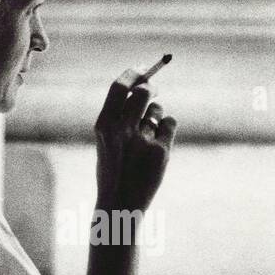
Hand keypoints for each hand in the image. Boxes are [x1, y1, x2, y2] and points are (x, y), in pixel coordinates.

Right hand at [94, 67, 176, 211]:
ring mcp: (142, 141)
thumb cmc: (113, 171)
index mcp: (103, 125)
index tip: (143, 69)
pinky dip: (167, 131)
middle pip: (144, 92)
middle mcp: (122, 130)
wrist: (119, 205)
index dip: (133, 74)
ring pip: (158, 110)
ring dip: (157, 117)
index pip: (119, 87)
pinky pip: (170, 124)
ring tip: (147, 139)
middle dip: (151, 88)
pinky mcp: (160, 151)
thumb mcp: (107, 141)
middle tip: (154, 90)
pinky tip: (157, 148)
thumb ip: (120, 116)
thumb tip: (144, 87)